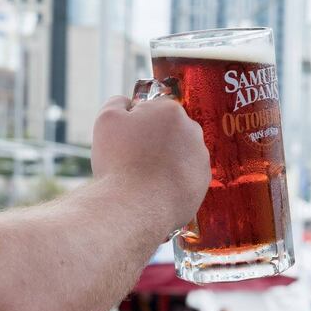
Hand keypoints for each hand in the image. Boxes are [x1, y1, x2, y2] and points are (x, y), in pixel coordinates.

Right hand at [91, 96, 210, 232]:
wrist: (137, 207)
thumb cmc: (120, 161)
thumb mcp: (107, 120)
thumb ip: (118, 103)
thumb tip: (129, 102)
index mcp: (172, 111)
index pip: (152, 110)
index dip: (135, 124)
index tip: (126, 140)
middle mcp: (194, 131)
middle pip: (169, 131)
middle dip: (153, 140)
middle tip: (134, 159)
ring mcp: (202, 157)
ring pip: (179, 154)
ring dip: (165, 161)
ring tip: (144, 177)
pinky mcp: (204, 181)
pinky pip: (185, 175)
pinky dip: (173, 180)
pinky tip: (157, 189)